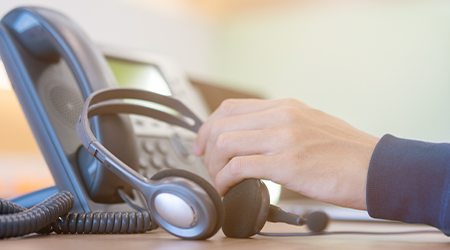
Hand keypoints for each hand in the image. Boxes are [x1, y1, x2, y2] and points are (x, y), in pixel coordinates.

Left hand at [192, 98, 378, 209]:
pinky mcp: (288, 163)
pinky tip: (230, 190)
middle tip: (210, 168)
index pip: (230, 108)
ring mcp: (284, 137)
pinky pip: (239, 167)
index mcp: (285, 106)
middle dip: (207, 150)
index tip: (202, 144)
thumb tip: (254, 138)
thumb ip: (281, 126)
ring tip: (222, 181)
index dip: (208, 126)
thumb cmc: (348, 153)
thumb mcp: (311, 124)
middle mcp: (281, 116)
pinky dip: (225, 180)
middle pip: (221, 125)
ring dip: (215, 167)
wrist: (379, 168)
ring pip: (225, 144)